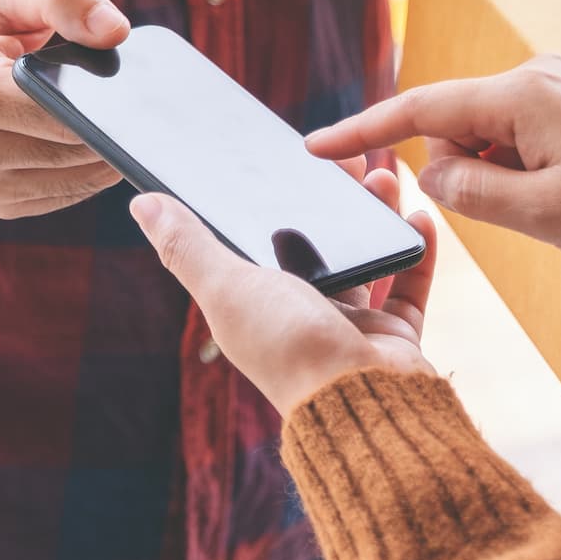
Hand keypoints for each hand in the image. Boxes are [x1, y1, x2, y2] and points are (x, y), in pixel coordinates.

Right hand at [0, 0, 129, 218]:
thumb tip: (115, 32)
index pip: (61, 112)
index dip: (107, 102)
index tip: (137, 89)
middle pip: (74, 150)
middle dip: (111, 125)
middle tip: (131, 98)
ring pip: (77, 178)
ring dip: (105, 151)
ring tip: (111, 115)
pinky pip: (64, 194)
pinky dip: (86, 171)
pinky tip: (89, 139)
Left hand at [130, 168, 438, 413]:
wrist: (366, 404)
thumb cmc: (290, 350)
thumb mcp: (228, 288)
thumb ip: (188, 246)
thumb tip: (142, 202)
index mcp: (255, 304)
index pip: (258, 240)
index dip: (270, 198)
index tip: (286, 155)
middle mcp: (300, 313)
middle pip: (317, 242)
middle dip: (332, 199)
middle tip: (345, 157)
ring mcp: (350, 324)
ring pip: (364, 256)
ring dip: (373, 215)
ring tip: (381, 175)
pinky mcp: (394, 333)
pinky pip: (407, 282)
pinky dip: (416, 250)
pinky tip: (418, 216)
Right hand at [306, 56, 560, 260]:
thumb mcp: (542, 215)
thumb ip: (470, 193)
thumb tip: (432, 172)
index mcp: (520, 94)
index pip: (417, 108)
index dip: (361, 131)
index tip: (314, 148)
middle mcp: (533, 75)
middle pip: (455, 128)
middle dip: (468, 175)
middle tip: (531, 211)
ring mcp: (558, 85)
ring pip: (490, 138)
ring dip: (504, 180)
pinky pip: (522, 138)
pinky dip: (527, 172)